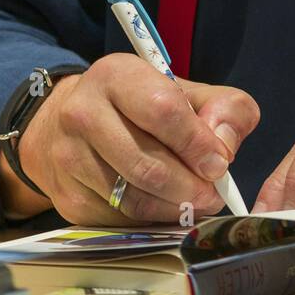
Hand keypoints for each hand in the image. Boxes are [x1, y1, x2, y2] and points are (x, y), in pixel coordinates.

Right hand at [17, 54, 259, 226]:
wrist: (71, 123)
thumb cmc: (139, 105)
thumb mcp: (185, 91)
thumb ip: (224, 108)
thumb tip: (225, 147)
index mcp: (115, 75)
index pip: (162, 111)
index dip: (197, 143)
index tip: (219, 163)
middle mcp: (83, 113)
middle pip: (147, 164)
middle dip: (191, 186)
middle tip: (214, 194)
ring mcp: (70, 158)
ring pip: (135, 198)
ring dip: (175, 207)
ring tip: (197, 202)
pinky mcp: (69, 199)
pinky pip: (121, 219)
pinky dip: (154, 219)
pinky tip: (168, 207)